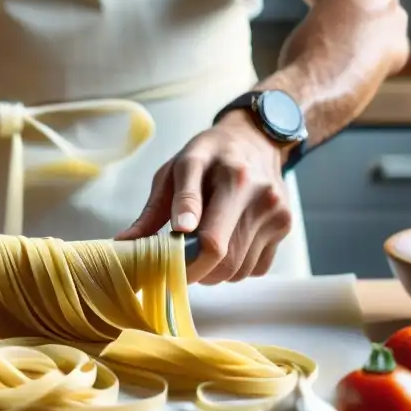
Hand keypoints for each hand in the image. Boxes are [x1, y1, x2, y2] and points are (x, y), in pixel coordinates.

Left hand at [116, 110, 292, 283]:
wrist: (255, 139)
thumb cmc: (209, 156)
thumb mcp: (174, 170)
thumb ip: (153, 211)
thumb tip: (125, 245)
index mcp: (229, 178)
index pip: (210, 241)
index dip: (185, 262)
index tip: (167, 264)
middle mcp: (259, 195)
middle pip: (224, 261)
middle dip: (196, 270)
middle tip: (179, 260)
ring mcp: (276, 213)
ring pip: (238, 270)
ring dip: (214, 271)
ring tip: (202, 246)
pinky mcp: (285, 227)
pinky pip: (255, 269)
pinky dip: (236, 268)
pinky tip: (227, 243)